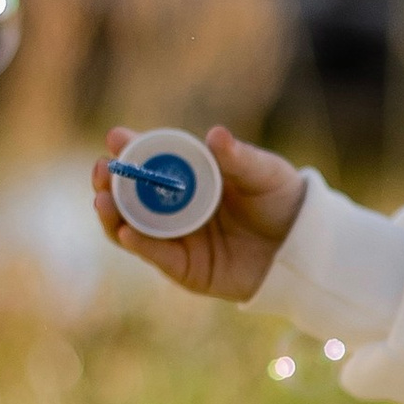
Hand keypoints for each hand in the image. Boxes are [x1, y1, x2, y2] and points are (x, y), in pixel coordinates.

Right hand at [89, 124, 305, 299]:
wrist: (303, 246)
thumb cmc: (281, 200)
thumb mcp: (264, 173)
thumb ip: (239, 158)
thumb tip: (215, 135)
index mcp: (189, 176)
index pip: (151, 160)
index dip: (130, 149)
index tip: (115, 137)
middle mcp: (175, 207)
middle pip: (129, 194)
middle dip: (109, 181)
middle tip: (102, 169)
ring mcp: (176, 238)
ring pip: (130, 225)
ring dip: (111, 213)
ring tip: (101, 200)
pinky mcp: (184, 268)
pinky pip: (154, 255)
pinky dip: (137, 244)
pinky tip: (125, 230)